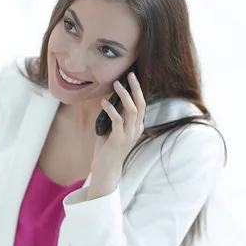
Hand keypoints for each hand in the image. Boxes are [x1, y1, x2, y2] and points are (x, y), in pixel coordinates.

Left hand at [90, 72, 145, 194]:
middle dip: (135, 88)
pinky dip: (111, 109)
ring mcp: (129, 135)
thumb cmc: (106, 151)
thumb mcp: (111, 131)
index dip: (138, 90)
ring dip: (124, 95)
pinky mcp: (119, 140)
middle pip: (140, 104)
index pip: (141, 105)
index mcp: (136, 127)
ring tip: (116, 84)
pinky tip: (103, 102)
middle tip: (129, 74)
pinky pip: (117, 120)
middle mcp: (136, 130)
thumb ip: (112, 118)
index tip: (132, 77)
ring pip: (131, 110)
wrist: (105, 171)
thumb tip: (106, 102)